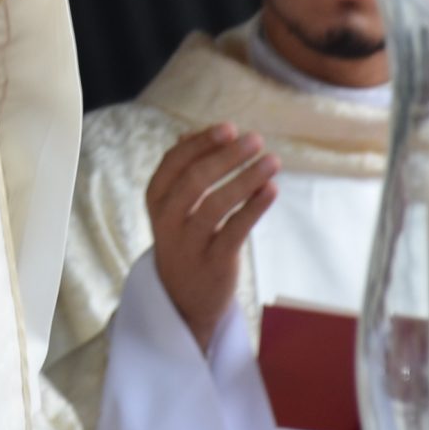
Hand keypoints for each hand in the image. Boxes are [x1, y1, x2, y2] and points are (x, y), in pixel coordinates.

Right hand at [147, 124, 279, 351]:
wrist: (183, 302)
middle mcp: (167, 220)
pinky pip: (235, 231)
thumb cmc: (184, 241)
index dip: (201, 143)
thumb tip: (188, 134)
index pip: (173, 162)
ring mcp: (189, 244)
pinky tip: (271, 190)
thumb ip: (182, 173)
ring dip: (247, 178)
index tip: (229, 128)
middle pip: (194, 180)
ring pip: (215, 204)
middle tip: (255, 140)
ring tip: (272, 161)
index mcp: (156, 200)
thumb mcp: (174, 209)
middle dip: (226, 156)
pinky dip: (254, 208)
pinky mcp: (214, 263)